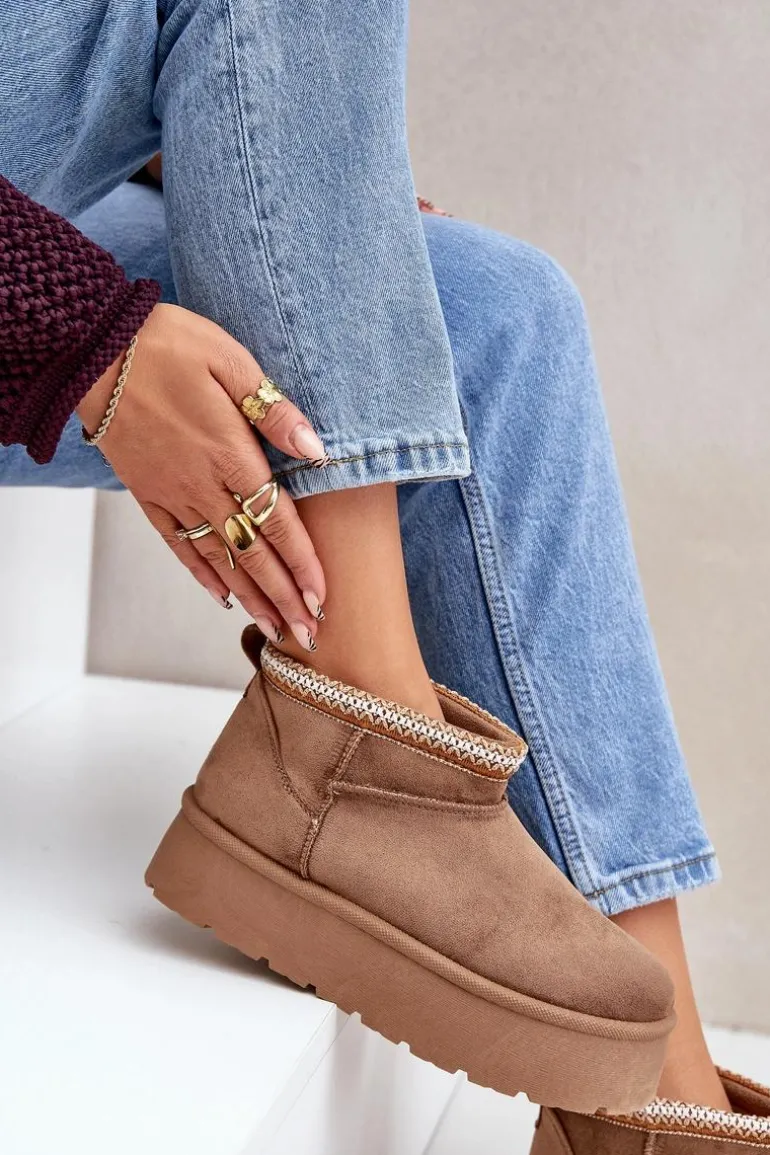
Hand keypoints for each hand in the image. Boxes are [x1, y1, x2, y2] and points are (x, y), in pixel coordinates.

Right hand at [77, 303, 326, 649]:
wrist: (94, 348)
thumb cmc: (168, 344)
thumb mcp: (231, 360)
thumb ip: (274, 411)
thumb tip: (317, 450)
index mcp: (231, 453)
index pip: (277, 522)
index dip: (302, 563)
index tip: (323, 598)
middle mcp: (203, 484)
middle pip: (252, 552)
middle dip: (283, 597)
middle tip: (308, 634)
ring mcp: (172, 493)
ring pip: (218, 557)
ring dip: (250, 596)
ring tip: (274, 629)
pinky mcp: (146, 492)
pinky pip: (177, 543)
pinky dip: (201, 572)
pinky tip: (221, 595)